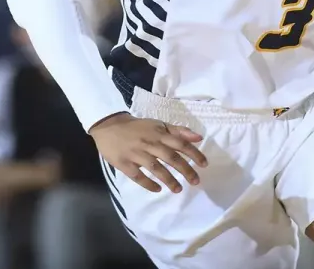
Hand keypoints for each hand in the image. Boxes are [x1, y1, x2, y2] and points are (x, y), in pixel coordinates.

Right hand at [89, 112, 206, 192]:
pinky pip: (138, 176)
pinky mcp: (124, 164)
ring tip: (178, 189)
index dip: (194, 154)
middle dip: (185, 170)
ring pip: (156, 168)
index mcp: (159, 133)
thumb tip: (199, 137)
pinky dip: (148, 184)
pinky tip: (158, 190)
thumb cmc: (138, 127)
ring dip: (169, 180)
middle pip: (171, 157)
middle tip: (195, 181)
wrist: (109, 127)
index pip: (181, 143)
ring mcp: (136, 154)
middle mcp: (150, 143)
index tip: (204, 165)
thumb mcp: (159, 124)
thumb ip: (179, 131)